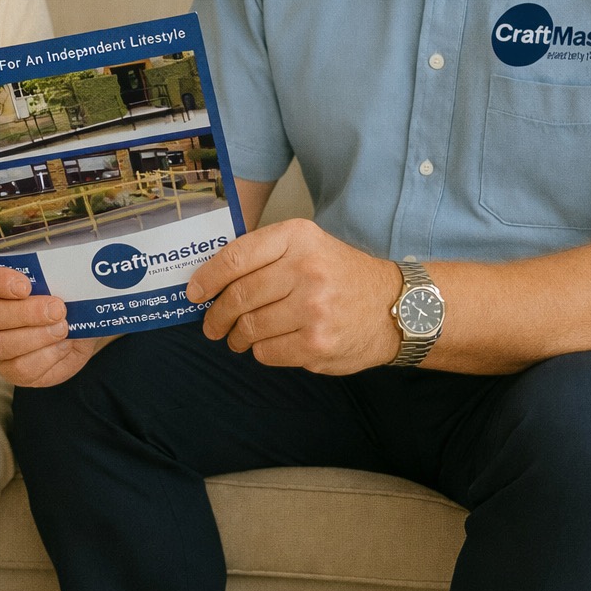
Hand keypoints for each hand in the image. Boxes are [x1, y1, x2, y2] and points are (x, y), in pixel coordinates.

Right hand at [0, 261, 104, 386]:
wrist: (79, 327)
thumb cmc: (62, 295)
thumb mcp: (60, 277)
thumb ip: (54, 270)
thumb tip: (69, 270)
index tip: (25, 285)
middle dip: (25, 312)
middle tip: (57, 309)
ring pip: (0, 344)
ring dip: (37, 335)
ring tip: (63, 327)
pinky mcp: (9, 369)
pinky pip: (20, 368)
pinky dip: (46, 356)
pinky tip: (63, 344)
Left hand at [186, 218, 400, 374]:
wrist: (396, 307)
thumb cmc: (342, 276)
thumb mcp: (309, 246)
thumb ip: (266, 256)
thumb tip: (211, 279)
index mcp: (298, 238)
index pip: (236, 258)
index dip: (207, 278)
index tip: (194, 292)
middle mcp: (305, 269)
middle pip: (238, 297)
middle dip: (217, 315)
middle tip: (212, 324)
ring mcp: (312, 309)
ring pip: (248, 328)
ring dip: (236, 337)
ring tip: (237, 338)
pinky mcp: (316, 343)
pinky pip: (266, 352)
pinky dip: (259, 351)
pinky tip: (268, 345)